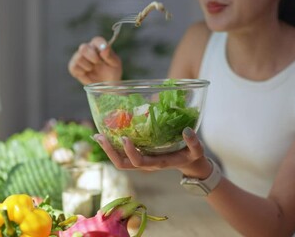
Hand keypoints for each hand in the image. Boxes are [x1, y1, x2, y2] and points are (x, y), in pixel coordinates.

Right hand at [68, 37, 121, 84]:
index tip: (103, 51)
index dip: (100, 45)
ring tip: (92, 69)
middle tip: (98, 63)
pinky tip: (86, 74)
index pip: (97, 41)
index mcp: (99, 46)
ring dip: (88, 66)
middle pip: (83, 47)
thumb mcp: (115, 65)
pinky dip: (81, 72)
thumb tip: (104, 48)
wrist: (106, 85)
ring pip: (78, 58)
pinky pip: (73, 67)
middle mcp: (88, 49)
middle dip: (91, 56)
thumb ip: (110, 56)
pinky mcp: (73, 66)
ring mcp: (79, 57)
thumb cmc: (112, 73)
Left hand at [94, 127, 212, 178]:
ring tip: (98, 135)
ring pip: (120, 160)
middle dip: (110, 152)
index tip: (125, 138)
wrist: (189, 165)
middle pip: (123, 164)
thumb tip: (187, 130)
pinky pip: (123, 154)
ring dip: (108, 149)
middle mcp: (146, 165)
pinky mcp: (140, 156)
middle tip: (100, 136)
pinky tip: (107, 134)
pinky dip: (113, 146)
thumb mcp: (197, 151)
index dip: (131, 152)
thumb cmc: (192, 157)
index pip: (140, 161)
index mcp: (158, 163)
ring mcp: (142, 161)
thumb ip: (194, 142)